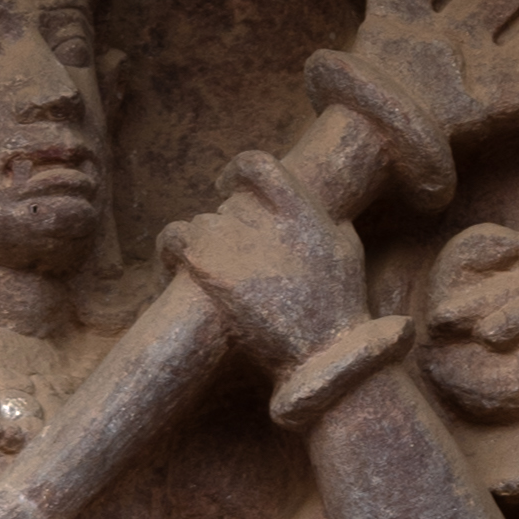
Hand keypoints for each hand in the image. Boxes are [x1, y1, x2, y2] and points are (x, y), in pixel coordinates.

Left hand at [162, 148, 366, 376]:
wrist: (323, 354)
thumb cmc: (340, 308)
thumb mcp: (349, 252)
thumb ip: (332, 223)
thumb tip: (323, 213)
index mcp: (301, 209)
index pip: (258, 164)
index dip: (237, 170)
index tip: (228, 184)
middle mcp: (266, 218)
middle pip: (229, 204)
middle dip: (228, 228)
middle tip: (232, 257)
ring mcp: (236, 243)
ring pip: (201, 223)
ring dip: (203, 244)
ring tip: (206, 269)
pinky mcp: (211, 272)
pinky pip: (173, 239)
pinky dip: (169, 249)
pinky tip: (171, 266)